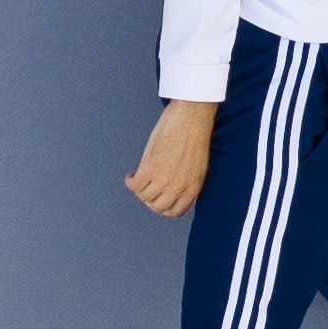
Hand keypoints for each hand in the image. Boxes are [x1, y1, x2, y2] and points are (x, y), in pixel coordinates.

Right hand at [126, 96, 217, 217]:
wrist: (191, 116)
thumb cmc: (195, 134)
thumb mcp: (197, 166)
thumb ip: (186, 181)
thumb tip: (173, 188)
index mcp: (193, 188)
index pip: (175, 211)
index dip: (163, 207)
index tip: (158, 199)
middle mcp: (179, 187)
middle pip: (157, 207)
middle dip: (149, 200)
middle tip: (145, 189)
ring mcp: (164, 179)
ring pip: (144, 196)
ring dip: (139, 190)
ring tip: (138, 179)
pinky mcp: (150, 167)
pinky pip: (135, 185)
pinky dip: (130, 182)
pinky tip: (131, 175)